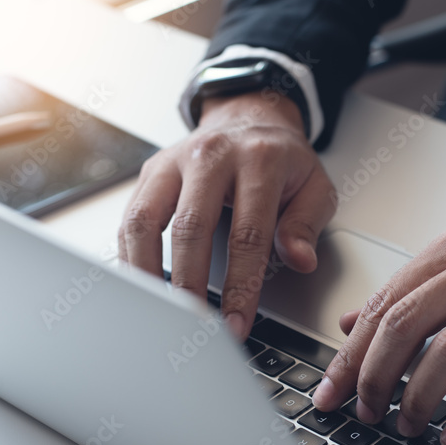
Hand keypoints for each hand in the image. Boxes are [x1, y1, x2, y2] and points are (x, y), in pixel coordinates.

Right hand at [117, 91, 336, 339]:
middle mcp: (210, 156)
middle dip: (189, 286)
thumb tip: (300, 260)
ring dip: (148, 273)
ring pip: (145, 220)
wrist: (249, 117)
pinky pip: (130, 218)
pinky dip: (130, 257)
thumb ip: (308, 223)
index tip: (236, 324)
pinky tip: (140, 287)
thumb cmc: (282, 160)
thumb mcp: (315, 186)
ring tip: (157, 313)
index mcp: (258, 160)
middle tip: (192, 327)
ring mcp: (174, 162)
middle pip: (190, 228)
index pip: (248, 234)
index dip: (240, 286)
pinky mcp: (150, 172)